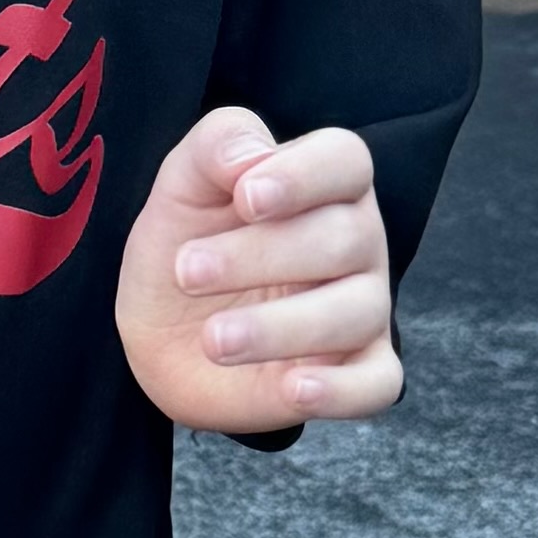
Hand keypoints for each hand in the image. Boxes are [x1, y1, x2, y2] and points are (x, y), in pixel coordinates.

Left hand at [115, 108, 399, 432]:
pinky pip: (376, 384)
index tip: (246, 197)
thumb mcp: (183, 186)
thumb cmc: (187, 244)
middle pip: (345, 238)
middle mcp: (358, 241)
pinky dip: (342, 391)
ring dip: (282, 327)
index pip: (346, 160)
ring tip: (214, 340)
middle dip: (261, 256)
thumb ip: (215, 147)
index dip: (303, 175)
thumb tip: (249, 155)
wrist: (161, 332)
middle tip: (186, 272)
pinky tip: (295, 388)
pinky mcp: (358, 371)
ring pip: (357, 312)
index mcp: (325, 183)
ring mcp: (364, 307)